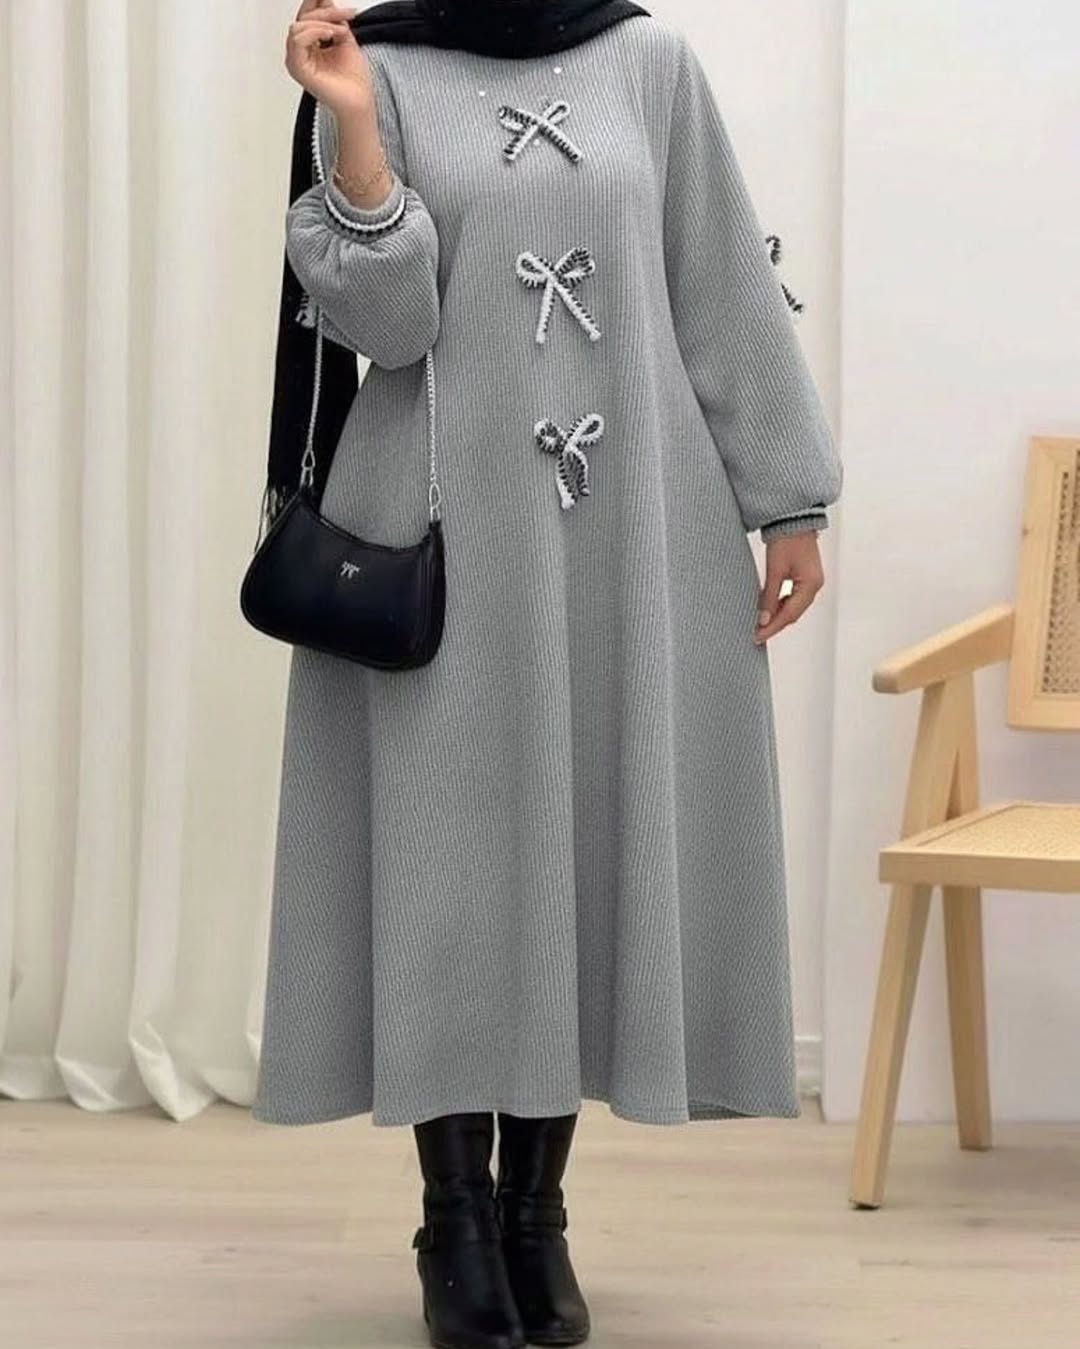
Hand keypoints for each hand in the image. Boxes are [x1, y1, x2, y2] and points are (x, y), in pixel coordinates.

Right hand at [285, 1, 372, 117]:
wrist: (360, 101)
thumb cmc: (354, 79)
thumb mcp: (344, 38)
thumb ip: (334, 19)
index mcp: (308, 45)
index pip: (306, 16)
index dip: (316, 3)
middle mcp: (299, 52)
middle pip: (302, 18)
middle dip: (326, 12)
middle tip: (347, 15)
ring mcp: (296, 61)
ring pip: (298, 26)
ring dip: (322, 23)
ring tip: (341, 31)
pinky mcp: (298, 69)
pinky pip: (298, 40)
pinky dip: (315, 32)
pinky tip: (331, 36)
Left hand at [752, 531, 825, 643]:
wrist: (793, 518)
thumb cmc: (787, 539)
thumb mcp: (775, 570)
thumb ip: (769, 596)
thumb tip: (763, 619)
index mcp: (810, 585)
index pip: (789, 614)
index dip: (772, 627)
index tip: (757, 636)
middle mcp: (814, 586)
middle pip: (793, 614)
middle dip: (775, 624)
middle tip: (756, 634)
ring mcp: (811, 582)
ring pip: (793, 607)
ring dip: (777, 615)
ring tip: (760, 623)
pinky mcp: (805, 577)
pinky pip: (793, 598)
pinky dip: (781, 605)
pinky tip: (768, 608)